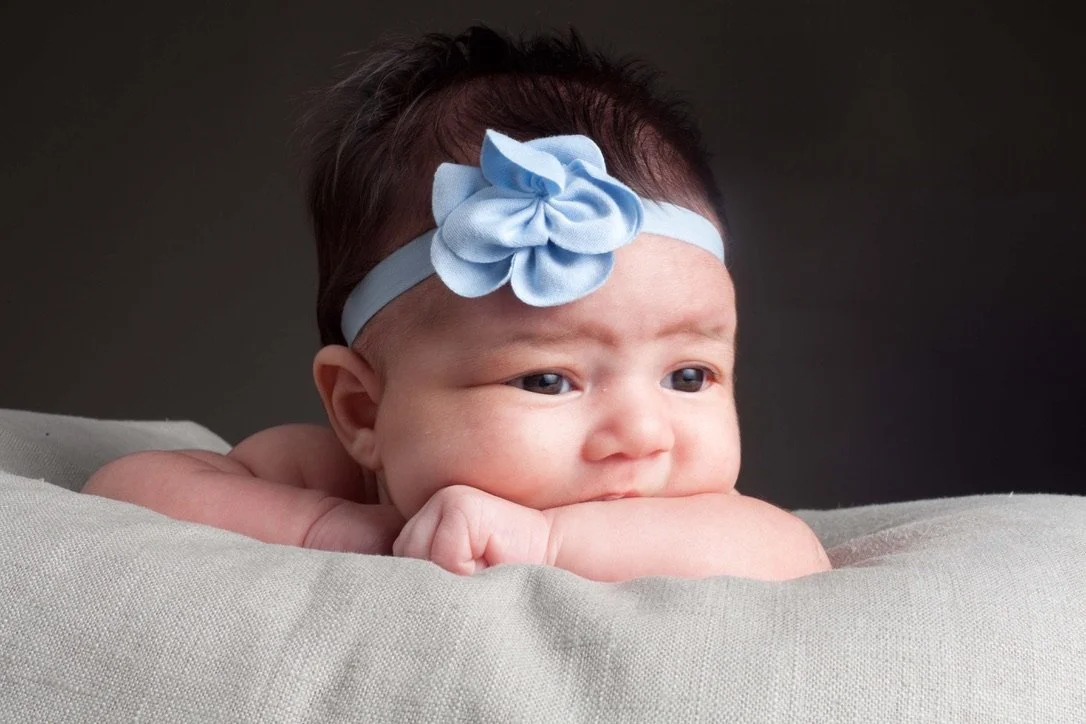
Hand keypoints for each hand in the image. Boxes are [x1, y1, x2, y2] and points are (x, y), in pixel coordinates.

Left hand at [392, 485, 551, 574]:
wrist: (555, 558)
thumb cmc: (505, 576)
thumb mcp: (458, 579)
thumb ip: (426, 574)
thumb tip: (392, 589)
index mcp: (427, 522)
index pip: (399, 560)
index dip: (429, 583)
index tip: (464, 580)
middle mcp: (430, 505)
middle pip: (402, 557)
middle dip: (435, 578)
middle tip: (475, 575)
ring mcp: (444, 500)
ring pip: (416, 556)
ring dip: (448, 577)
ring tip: (481, 570)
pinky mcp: (460, 506)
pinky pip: (442, 553)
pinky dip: (464, 570)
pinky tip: (490, 560)